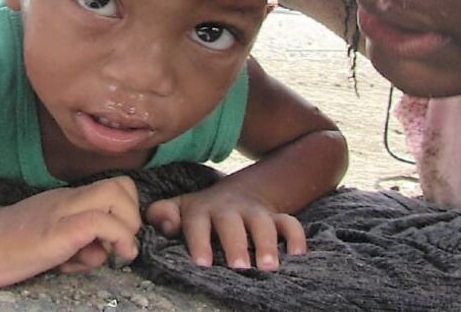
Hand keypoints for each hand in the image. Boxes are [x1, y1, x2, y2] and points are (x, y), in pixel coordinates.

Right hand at [0, 177, 140, 286]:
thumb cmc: (13, 246)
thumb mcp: (54, 239)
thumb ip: (80, 241)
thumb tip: (103, 252)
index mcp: (70, 200)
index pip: (115, 186)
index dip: (127, 210)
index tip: (118, 238)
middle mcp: (71, 199)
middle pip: (123, 185)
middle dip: (133, 216)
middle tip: (119, 243)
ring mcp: (65, 211)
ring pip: (117, 196)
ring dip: (127, 226)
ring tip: (113, 251)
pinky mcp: (59, 230)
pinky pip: (101, 222)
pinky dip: (117, 238)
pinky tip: (108, 257)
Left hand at [146, 187, 306, 270]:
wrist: (239, 192)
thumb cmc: (203, 211)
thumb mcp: (180, 208)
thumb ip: (163, 214)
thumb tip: (163, 222)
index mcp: (203, 209)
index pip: (198, 222)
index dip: (199, 241)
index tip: (202, 264)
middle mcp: (230, 209)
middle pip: (233, 224)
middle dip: (236, 245)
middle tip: (238, 268)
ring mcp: (255, 213)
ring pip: (264, 223)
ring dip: (267, 244)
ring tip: (268, 268)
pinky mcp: (277, 217)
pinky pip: (291, 223)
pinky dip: (297, 238)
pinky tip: (297, 256)